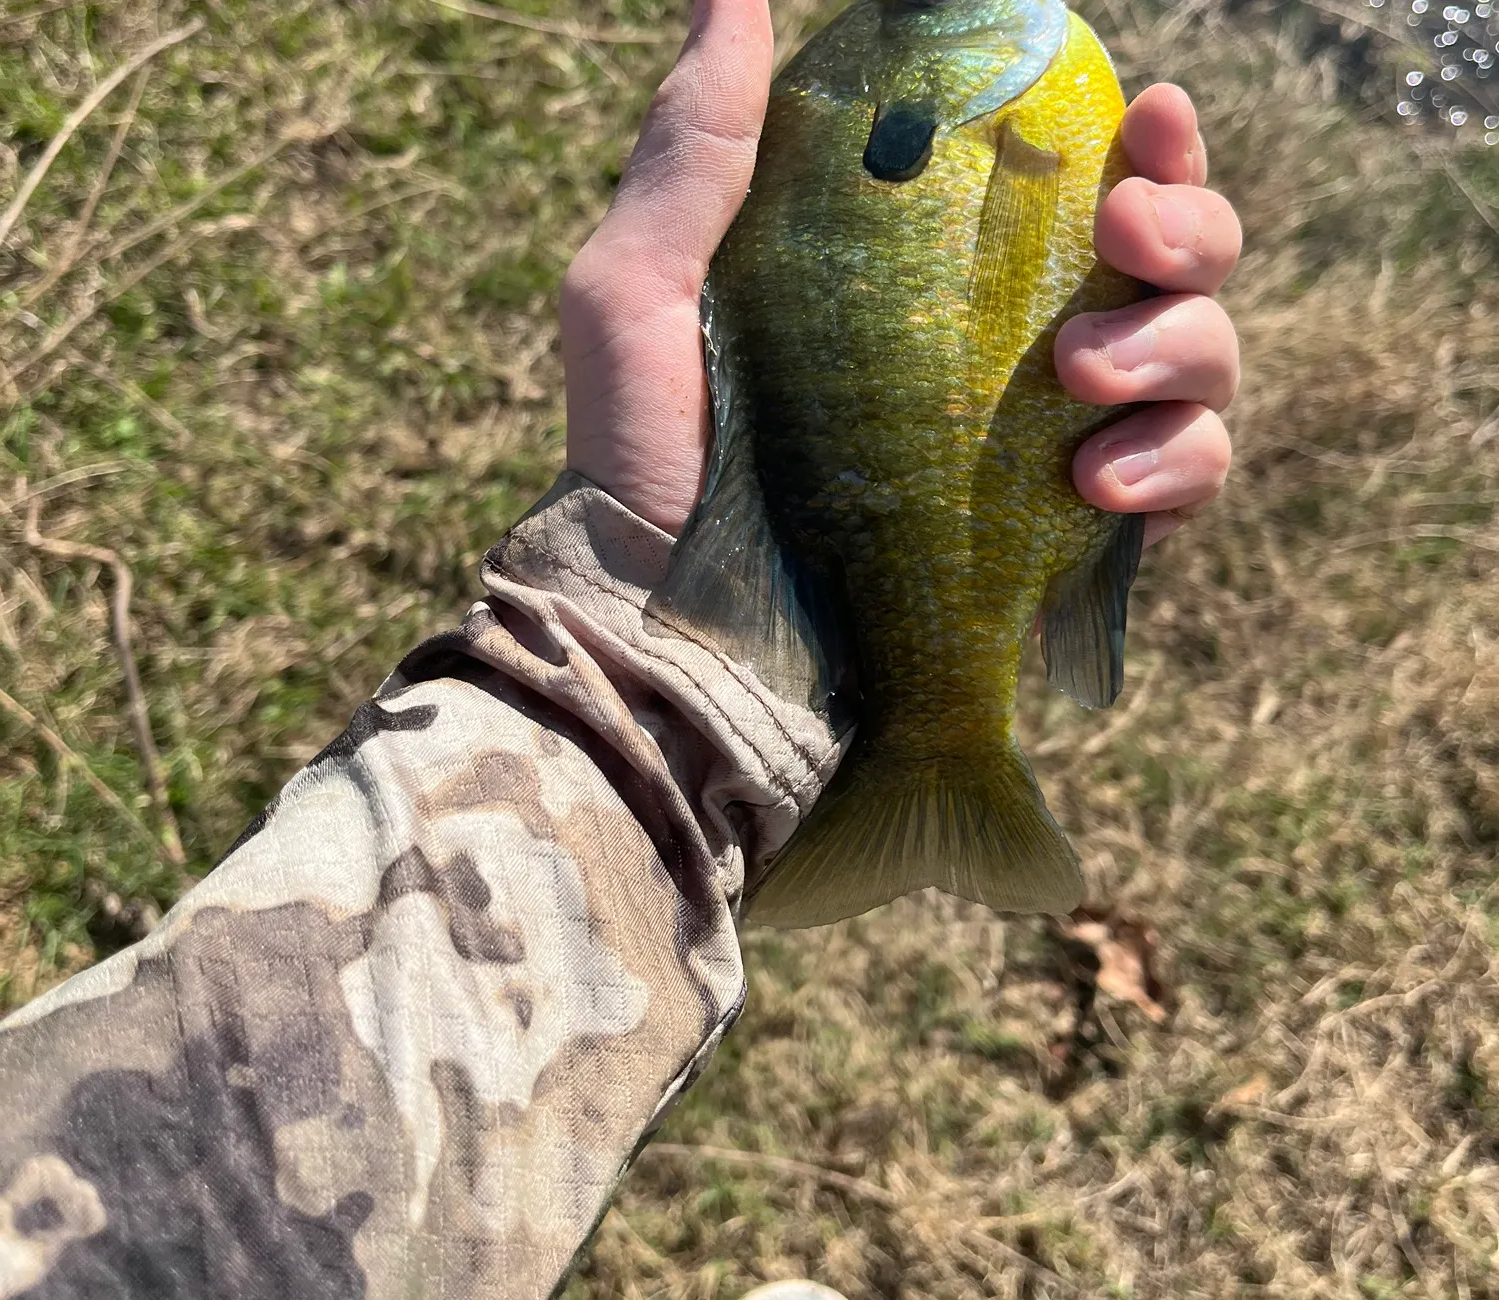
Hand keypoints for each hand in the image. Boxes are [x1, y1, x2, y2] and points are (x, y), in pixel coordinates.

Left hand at [559, 2, 1240, 545]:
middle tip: (1123, 242)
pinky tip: (1099, 483)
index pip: (1077, 185)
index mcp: (934, 280)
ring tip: (1079, 378)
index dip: (1145, 142)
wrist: (672, 638)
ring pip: (1204, 358)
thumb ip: (697, 151)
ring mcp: (1046, 453)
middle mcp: (1008, 355)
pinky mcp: (1064, 549)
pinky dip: (1178, 467)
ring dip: (1180, 345)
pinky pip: (1189, 481)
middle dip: (1188, 229)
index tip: (1148, 116)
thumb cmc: (645, 467)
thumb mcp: (640, 295)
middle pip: (1174, 259)